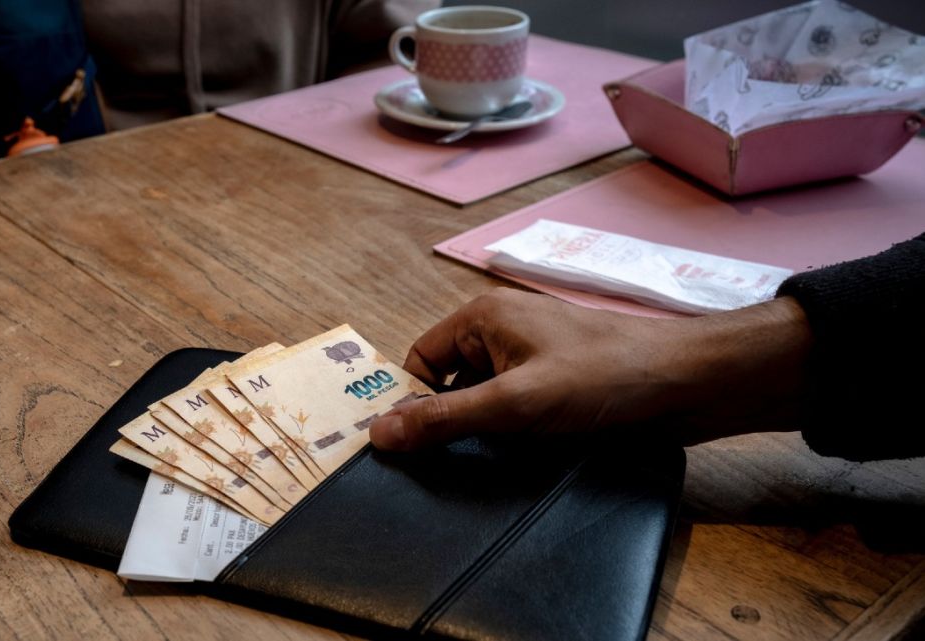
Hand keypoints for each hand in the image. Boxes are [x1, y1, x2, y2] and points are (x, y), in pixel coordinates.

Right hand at [369, 289, 811, 450]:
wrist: (689, 383)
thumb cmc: (602, 377)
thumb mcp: (514, 403)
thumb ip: (445, 418)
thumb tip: (378, 432)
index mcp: (482, 318)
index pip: (419, 361)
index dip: (412, 402)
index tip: (413, 447)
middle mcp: (502, 331)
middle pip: (448, 381)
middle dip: (450, 419)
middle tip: (455, 460)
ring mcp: (533, 358)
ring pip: (483, 399)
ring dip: (486, 429)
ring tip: (501, 455)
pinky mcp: (558, 383)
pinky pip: (515, 408)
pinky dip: (514, 432)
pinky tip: (528, 454)